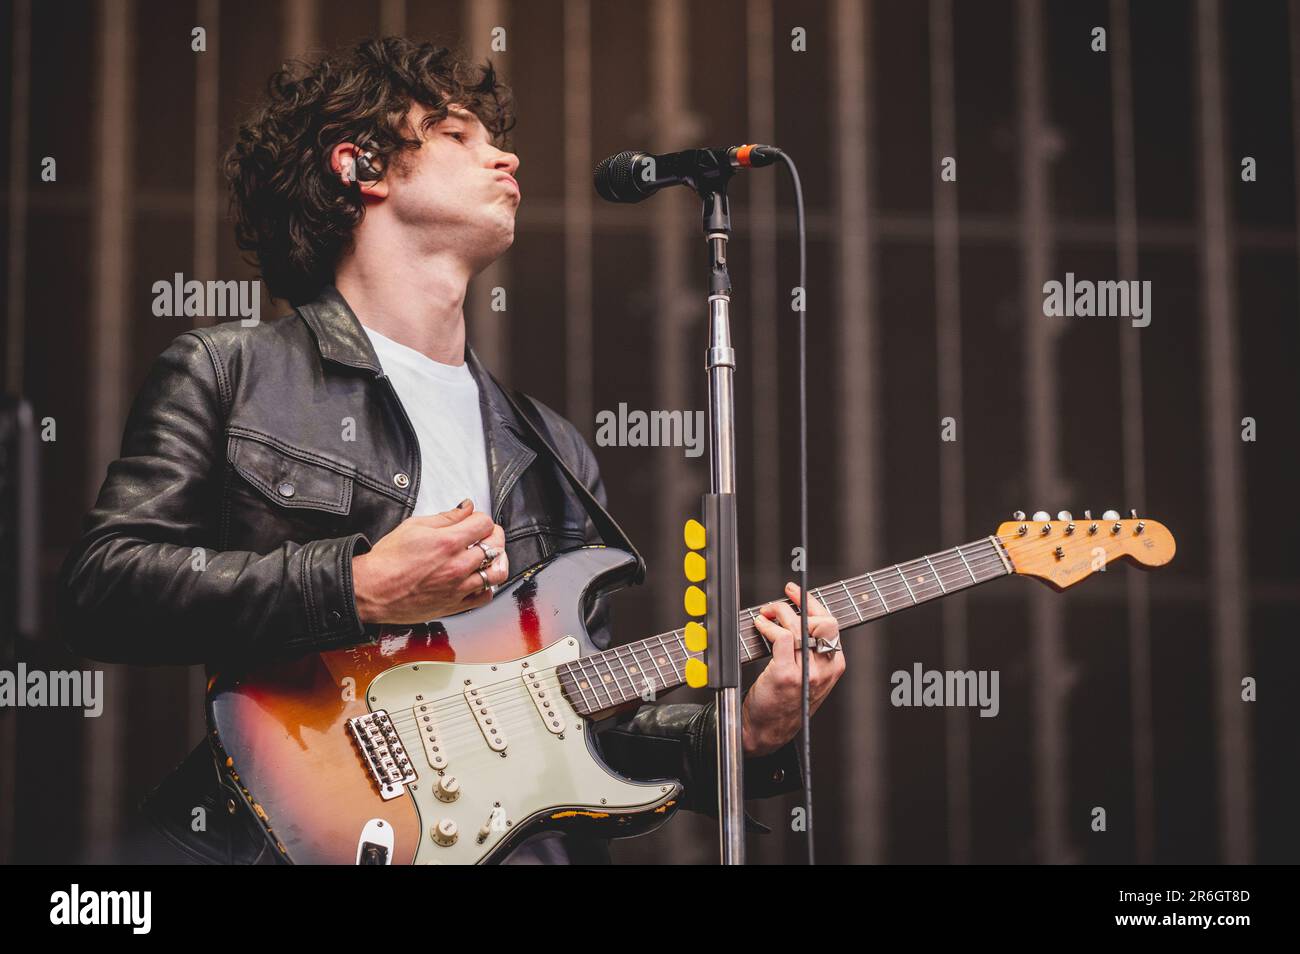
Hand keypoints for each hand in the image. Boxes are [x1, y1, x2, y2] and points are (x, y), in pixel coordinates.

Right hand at [351, 499, 508, 623]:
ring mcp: (458, 587)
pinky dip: (487, 586)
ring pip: (497, 572)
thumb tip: (466, 508)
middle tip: (483, 535)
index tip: (474, 521)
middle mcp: (458, 566)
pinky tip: (478, 579)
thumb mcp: (414, 526)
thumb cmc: (387, 561)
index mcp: (448, 542)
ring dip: (496, 560)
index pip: (485, 524)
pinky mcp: (455, 605)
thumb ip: (447, 517)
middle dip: (492, 536)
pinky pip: (485, 596)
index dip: (481, 519)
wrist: (372, 590)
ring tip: (487, 557)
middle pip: (496, 545)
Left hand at [742, 582, 845, 755]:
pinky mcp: (786, 675)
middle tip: (779, 603)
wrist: (768, 731)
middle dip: (799, 605)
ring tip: (765, 614)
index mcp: (834, 666)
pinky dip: (768, 627)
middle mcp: (824, 670)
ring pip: (799, 627)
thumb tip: (797, 615)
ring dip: (778, 613)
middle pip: (821, 622)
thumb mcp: (810, 676)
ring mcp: (806, 674)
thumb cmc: (785, 701)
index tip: (795, 592)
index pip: (830, 623)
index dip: (811, 603)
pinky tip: (760, 626)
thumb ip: (811, 650)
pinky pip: (781, 638)